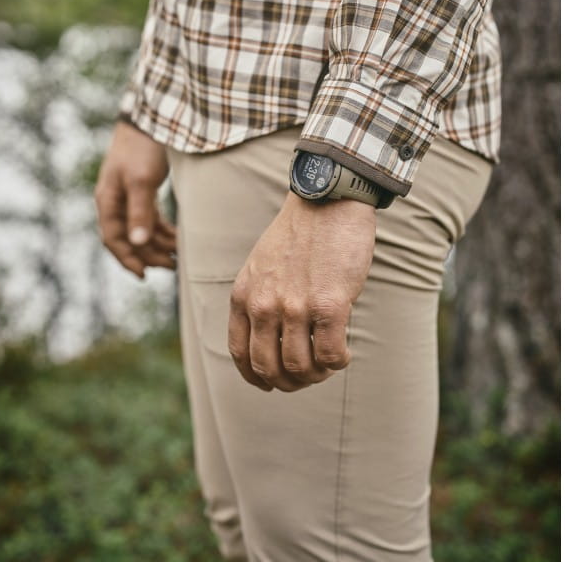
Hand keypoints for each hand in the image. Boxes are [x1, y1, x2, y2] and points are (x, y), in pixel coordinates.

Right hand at [95, 121, 176, 277]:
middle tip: (172, 266)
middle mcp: (115, 200)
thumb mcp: (141, 181)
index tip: (144, 275)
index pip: (113, 239)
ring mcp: (128, 195)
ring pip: (141, 229)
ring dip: (158, 244)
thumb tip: (138, 243)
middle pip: (129, 237)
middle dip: (149, 254)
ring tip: (178, 256)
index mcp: (109, 200)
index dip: (127, 259)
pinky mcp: (143, 189)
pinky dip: (162, 229)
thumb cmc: (142, 149)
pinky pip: (150, 217)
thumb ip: (140, 212)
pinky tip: (177, 238)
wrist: (151, 118)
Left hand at [228, 191, 375, 391]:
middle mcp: (264, 305)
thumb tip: (271, 340)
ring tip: (328, 362)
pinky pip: (331, 355)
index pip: (241, 354)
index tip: (272, 382)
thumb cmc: (300, 233)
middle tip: (308, 376)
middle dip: (289, 382)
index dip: (256, 377)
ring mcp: (295, 307)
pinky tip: (344, 353)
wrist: (327, 202)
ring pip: (301, 368)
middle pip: (269, 368)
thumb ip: (259, 299)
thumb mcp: (261, 265)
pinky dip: (338, 362)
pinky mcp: (329, 305)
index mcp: (244, 295)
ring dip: (317, 374)